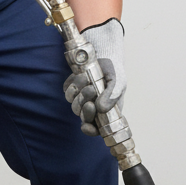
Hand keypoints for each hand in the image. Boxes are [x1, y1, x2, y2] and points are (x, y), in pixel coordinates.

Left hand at [63, 18, 125, 135]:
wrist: (103, 55)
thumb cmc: (114, 71)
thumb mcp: (118, 82)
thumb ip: (112, 95)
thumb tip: (101, 108)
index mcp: (106, 111)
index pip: (96, 129)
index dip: (90, 130)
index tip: (86, 125)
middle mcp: (92, 107)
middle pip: (82, 117)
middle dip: (85, 106)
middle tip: (91, 90)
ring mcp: (81, 98)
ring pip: (73, 104)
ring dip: (80, 92)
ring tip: (88, 79)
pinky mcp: (72, 88)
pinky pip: (67, 92)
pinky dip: (73, 85)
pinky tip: (81, 76)